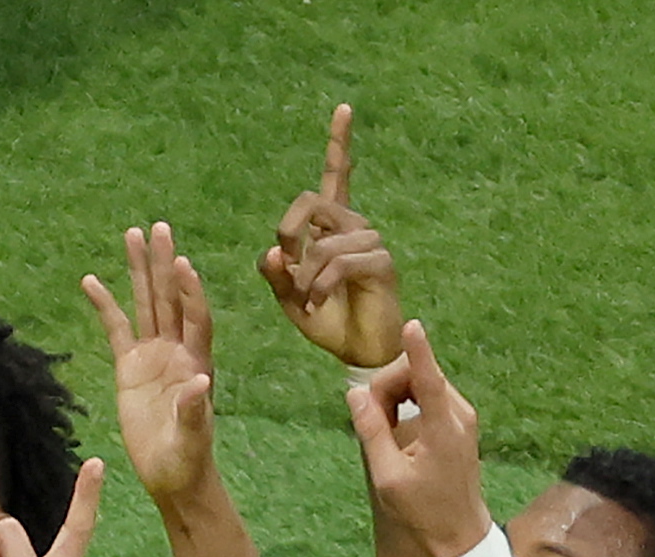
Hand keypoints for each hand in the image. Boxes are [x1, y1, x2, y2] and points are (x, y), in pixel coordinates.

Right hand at [84, 224, 215, 504]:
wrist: (171, 474)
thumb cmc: (187, 458)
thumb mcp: (192, 438)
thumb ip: (194, 410)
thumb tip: (200, 382)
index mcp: (197, 362)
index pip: (195, 318)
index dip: (189, 292)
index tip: (182, 264)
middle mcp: (177, 350)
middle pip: (170, 298)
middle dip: (164, 263)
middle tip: (159, 228)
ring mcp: (153, 355)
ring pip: (146, 304)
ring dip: (140, 270)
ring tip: (132, 234)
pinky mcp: (130, 367)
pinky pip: (116, 329)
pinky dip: (105, 305)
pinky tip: (91, 281)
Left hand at [257, 105, 401, 367]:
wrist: (357, 351)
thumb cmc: (326, 321)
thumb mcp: (289, 298)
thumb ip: (275, 273)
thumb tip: (273, 250)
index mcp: (332, 226)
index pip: (337, 174)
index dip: (340, 142)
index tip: (344, 107)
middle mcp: (354, 226)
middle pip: (311, 202)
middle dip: (288, 233)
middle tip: (286, 268)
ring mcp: (371, 242)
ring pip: (322, 244)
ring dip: (304, 277)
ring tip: (308, 301)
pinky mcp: (381, 264)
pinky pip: (339, 264)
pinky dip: (319, 287)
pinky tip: (318, 303)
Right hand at [343, 321, 488, 556]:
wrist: (459, 531)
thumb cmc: (422, 510)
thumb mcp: (387, 476)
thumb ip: (372, 432)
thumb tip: (355, 394)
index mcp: (443, 429)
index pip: (429, 380)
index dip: (418, 351)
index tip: (412, 325)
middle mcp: (459, 414)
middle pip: (416, 375)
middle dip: (387, 389)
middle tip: (372, 422)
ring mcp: (463, 415)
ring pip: (421, 382)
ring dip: (396, 396)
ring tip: (385, 431)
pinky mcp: (460, 419)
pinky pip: (428, 394)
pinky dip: (408, 402)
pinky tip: (399, 429)